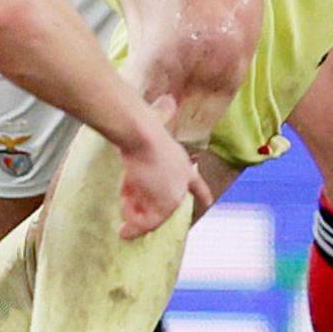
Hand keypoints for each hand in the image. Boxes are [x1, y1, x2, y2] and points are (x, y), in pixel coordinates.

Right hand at [112, 96, 203, 238]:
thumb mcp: (158, 121)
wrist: (142, 136)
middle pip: (168, 204)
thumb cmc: (145, 126)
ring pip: (153, 214)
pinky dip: (134, 228)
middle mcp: (182, 182)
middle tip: (129, 207)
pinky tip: (124, 231)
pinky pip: (147, 223)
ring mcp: (174, 194)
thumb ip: (164, 113)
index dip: (202, 193)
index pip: (196, 183)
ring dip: (135, 214)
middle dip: (144, 206)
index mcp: (182, 164)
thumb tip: (168, 100)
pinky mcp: (164, 206)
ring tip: (124, 214)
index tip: (208, 203)